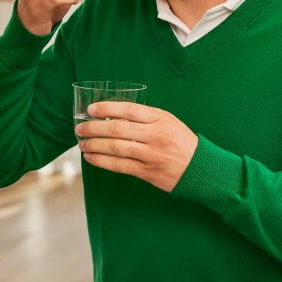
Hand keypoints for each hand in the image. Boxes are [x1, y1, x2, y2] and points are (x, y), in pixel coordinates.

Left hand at [75, 102, 197, 191]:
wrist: (201, 168)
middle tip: (80, 128)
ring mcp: (151, 155)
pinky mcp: (148, 173)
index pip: (130, 110)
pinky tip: (92, 157)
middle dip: (95, 128)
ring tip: (82, 143)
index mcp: (161, 119)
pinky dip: (103, 161)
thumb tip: (113, 115)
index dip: (108, 108)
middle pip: (119, 129)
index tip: (91, 109)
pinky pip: (121, 166)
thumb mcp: (168, 121)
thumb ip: (146, 117)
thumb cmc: (181, 142)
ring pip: (117, 148)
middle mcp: (155, 136)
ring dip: (95, 145)